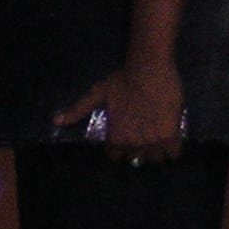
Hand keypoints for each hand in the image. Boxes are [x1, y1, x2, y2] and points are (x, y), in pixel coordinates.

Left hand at [55, 57, 184, 165]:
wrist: (148, 69)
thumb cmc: (121, 80)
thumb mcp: (96, 94)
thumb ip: (78, 110)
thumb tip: (55, 121)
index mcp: (115, 136)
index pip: (115, 156)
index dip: (119, 148)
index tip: (124, 137)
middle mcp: (133, 144)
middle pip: (136, 159)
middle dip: (138, 149)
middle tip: (141, 133)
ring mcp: (153, 141)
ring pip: (155, 159)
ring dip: (155, 150)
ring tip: (155, 134)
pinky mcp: (172, 137)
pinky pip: (173, 154)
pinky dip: (172, 148)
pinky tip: (168, 135)